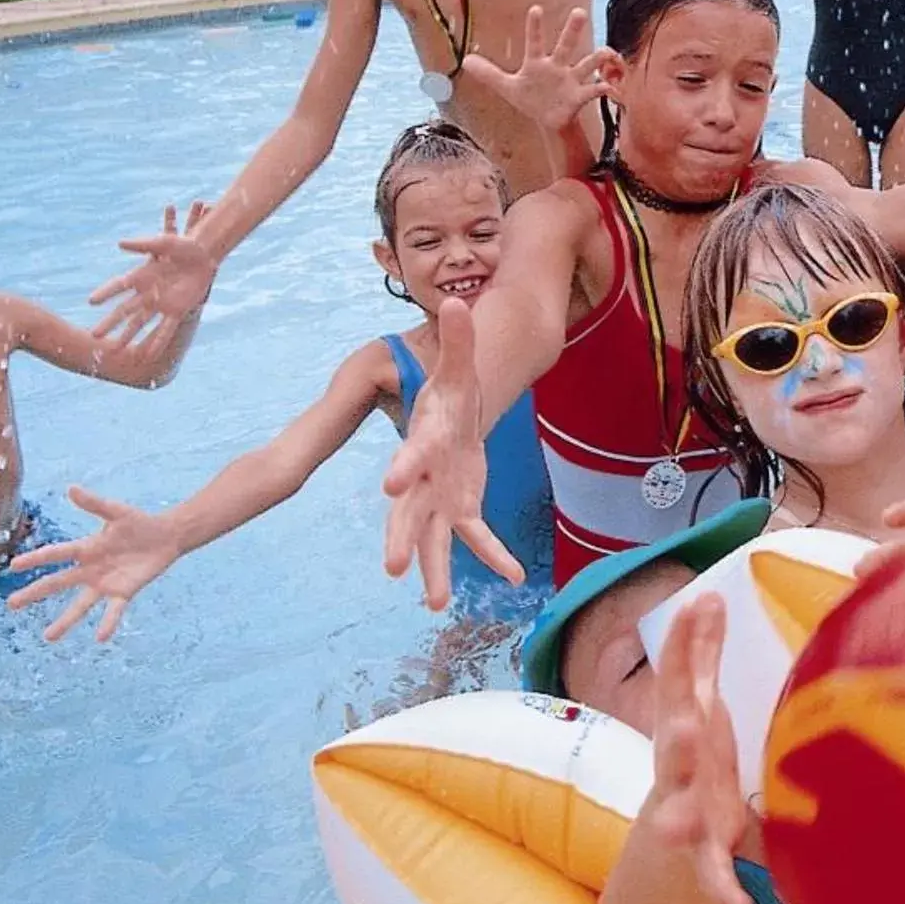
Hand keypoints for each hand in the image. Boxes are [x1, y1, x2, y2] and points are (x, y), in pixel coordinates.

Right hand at [5, 486, 181, 642]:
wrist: (165, 537)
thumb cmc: (138, 523)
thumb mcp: (116, 511)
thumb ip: (94, 503)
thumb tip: (71, 488)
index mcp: (85, 548)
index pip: (55, 554)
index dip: (36, 559)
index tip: (14, 566)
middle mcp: (89, 569)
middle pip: (58, 583)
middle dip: (35, 593)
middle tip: (11, 604)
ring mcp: (105, 583)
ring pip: (80, 604)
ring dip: (65, 620)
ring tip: (48, 637)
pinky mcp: (124, 592)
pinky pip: (113, 610)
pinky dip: (107, 622)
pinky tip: (100, 637)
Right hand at [89, 201, 216, 350]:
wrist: (205, 256)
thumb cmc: (182, 246)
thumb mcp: (163, 242)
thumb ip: (143, 245)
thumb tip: (119, 243)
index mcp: (140, 276)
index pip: (118, 286)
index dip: (105, 293)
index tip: (91, 301)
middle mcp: (147, 293)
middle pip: (124, 310)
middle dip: (110, 323)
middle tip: (95, 336)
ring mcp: (161, 304)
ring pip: (140, 323)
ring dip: (128, 336)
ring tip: (115, 350)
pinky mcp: (177, 310)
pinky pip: (166, 329)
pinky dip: (158, 342)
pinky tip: (148, 355)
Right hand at [379, 299, 529, 610]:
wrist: (451, 414)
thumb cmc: (450, 391)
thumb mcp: (458, 366)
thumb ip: (457, 339)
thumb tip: (454, 299)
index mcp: (424, 441)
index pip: (412, 455)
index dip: (403, 468)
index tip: (390, 486)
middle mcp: (424, 478)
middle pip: (410, 510)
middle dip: (403, 538)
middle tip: (394, 567)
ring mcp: (440, 498)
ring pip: (435, 538)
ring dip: (434, 570)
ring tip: (434, 604)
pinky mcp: (461, 508)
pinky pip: (476, 537)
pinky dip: (493, 556)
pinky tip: (514, 576)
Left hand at [460, 6, 616, 133]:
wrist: (548, 119)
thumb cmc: (530, 97)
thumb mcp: (507, 87)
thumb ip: (488, 73)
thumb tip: (464, 60)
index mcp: (538, 63)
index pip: (535, 42)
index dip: (535, 27)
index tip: (536, 9)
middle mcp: (557, 66)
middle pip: (566, 45)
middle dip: (572, 30)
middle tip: (579, 12)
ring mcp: (571, 80)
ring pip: (586, 65)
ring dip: (596, 59)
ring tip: (605, 52)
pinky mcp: (580, 96)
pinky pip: (593, 91)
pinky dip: (602, 89)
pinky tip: (610, 89)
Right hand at [640, 592, 757, 903]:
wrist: (677, 826)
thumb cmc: (697, 750)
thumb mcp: (697, 702)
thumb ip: (701, 653)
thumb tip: (705, 595)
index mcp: (681, 725)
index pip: (676, 681)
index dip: (681, 646)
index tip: (697, 607)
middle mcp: (679, 767)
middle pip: (674, 752)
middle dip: (678, 741)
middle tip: (685, 727)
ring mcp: (689, 812)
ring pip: (681, 816)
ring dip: (682, 820)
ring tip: (682, 826)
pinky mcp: (707, 853)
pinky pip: (714, 875)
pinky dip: (725, 891)